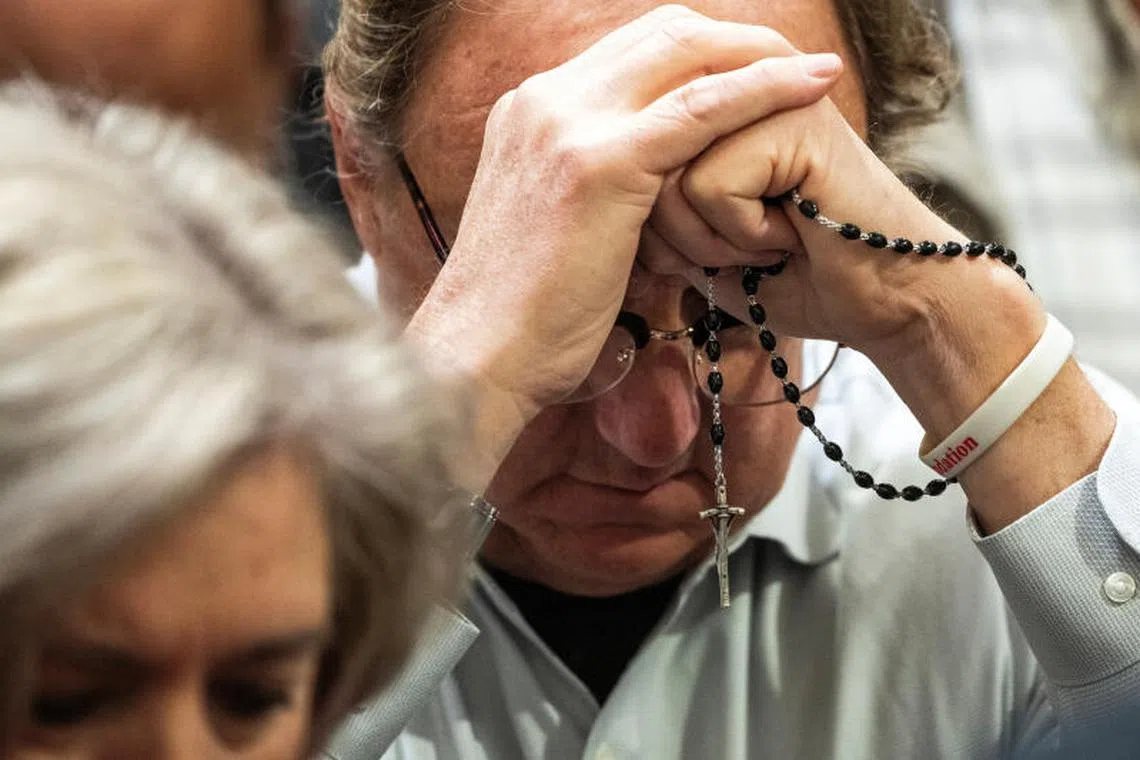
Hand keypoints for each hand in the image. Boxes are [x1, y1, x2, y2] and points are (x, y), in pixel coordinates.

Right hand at [410, 6, 843, 425]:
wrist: (478, 358)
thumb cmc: (524, 319)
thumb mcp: (555, 231)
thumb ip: (596, 193)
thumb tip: (652, 197)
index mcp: (531, 113)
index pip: (630, 53)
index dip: (697, 55)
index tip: (748, 75)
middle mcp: (544, 100)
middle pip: (661, 33)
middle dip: (735, 41)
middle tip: (794, 63)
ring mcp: (566, 123)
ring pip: (685, 54)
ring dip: (759, 55)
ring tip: (816, 72)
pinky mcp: (600, 163)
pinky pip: (701, 108)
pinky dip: (763, 90)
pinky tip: (812, 88)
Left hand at [646, 93, 1114, 530]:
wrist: (882, 300)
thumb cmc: (790, 275)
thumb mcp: (696, 239)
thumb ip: (646, 204)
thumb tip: (596, 186)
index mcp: (707, 104)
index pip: (622, 147)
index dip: (645, 218)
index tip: (706, 248)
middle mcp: (731, 85)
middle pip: (635, 163)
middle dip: (673, 233)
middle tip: (737, 248)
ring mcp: (762, 93)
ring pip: (664, 176)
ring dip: (707, 239)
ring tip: (765, 240)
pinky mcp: (790, 116)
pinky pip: (709, 186)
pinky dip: (741, 234)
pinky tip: (788, 235)